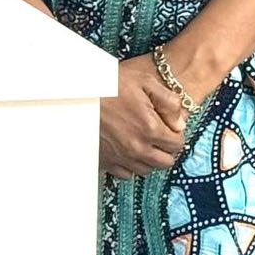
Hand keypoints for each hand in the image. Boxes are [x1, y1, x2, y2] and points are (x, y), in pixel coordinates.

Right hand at [99, 55, 189, 177]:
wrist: (74, 93)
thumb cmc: (108, 84)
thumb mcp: (144, 81)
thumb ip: (169, 102)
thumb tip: (179, 123)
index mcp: (150, 129)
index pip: (178, 144)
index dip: (175, 133)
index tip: (166, 124)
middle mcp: (137, 149)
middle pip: (165, 162)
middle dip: (165, 149)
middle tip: (156, 134)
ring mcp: (120, 157)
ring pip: (146, 169)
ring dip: (148, 158)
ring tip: (140, 140)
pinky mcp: (104, 161)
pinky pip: (125, 173)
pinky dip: (129, 164)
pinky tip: (125, 148)